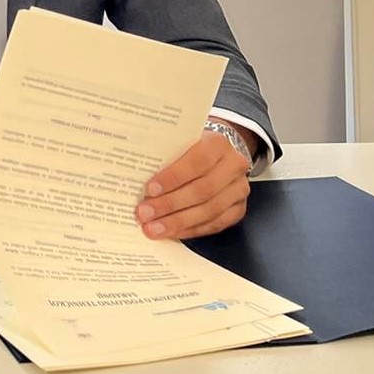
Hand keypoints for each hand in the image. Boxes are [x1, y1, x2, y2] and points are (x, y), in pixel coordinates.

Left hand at [135, 128, 251, 238]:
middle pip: (202, 190)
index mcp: (217, 143)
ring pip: (209, 211)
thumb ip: (164, 155)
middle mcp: (233, 166)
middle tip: (145, 213)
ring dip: (178, 222)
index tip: (149, 190)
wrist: (217, 153)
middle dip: (170, 205)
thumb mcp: (179, 141)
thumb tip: (135, 175)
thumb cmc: (190, 147)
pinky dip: (190, 230)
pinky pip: (215, 224)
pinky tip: (172, 232)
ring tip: (154, 228)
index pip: (196, 162)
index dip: (173, 178)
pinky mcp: (238, 209)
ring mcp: (239, 189)